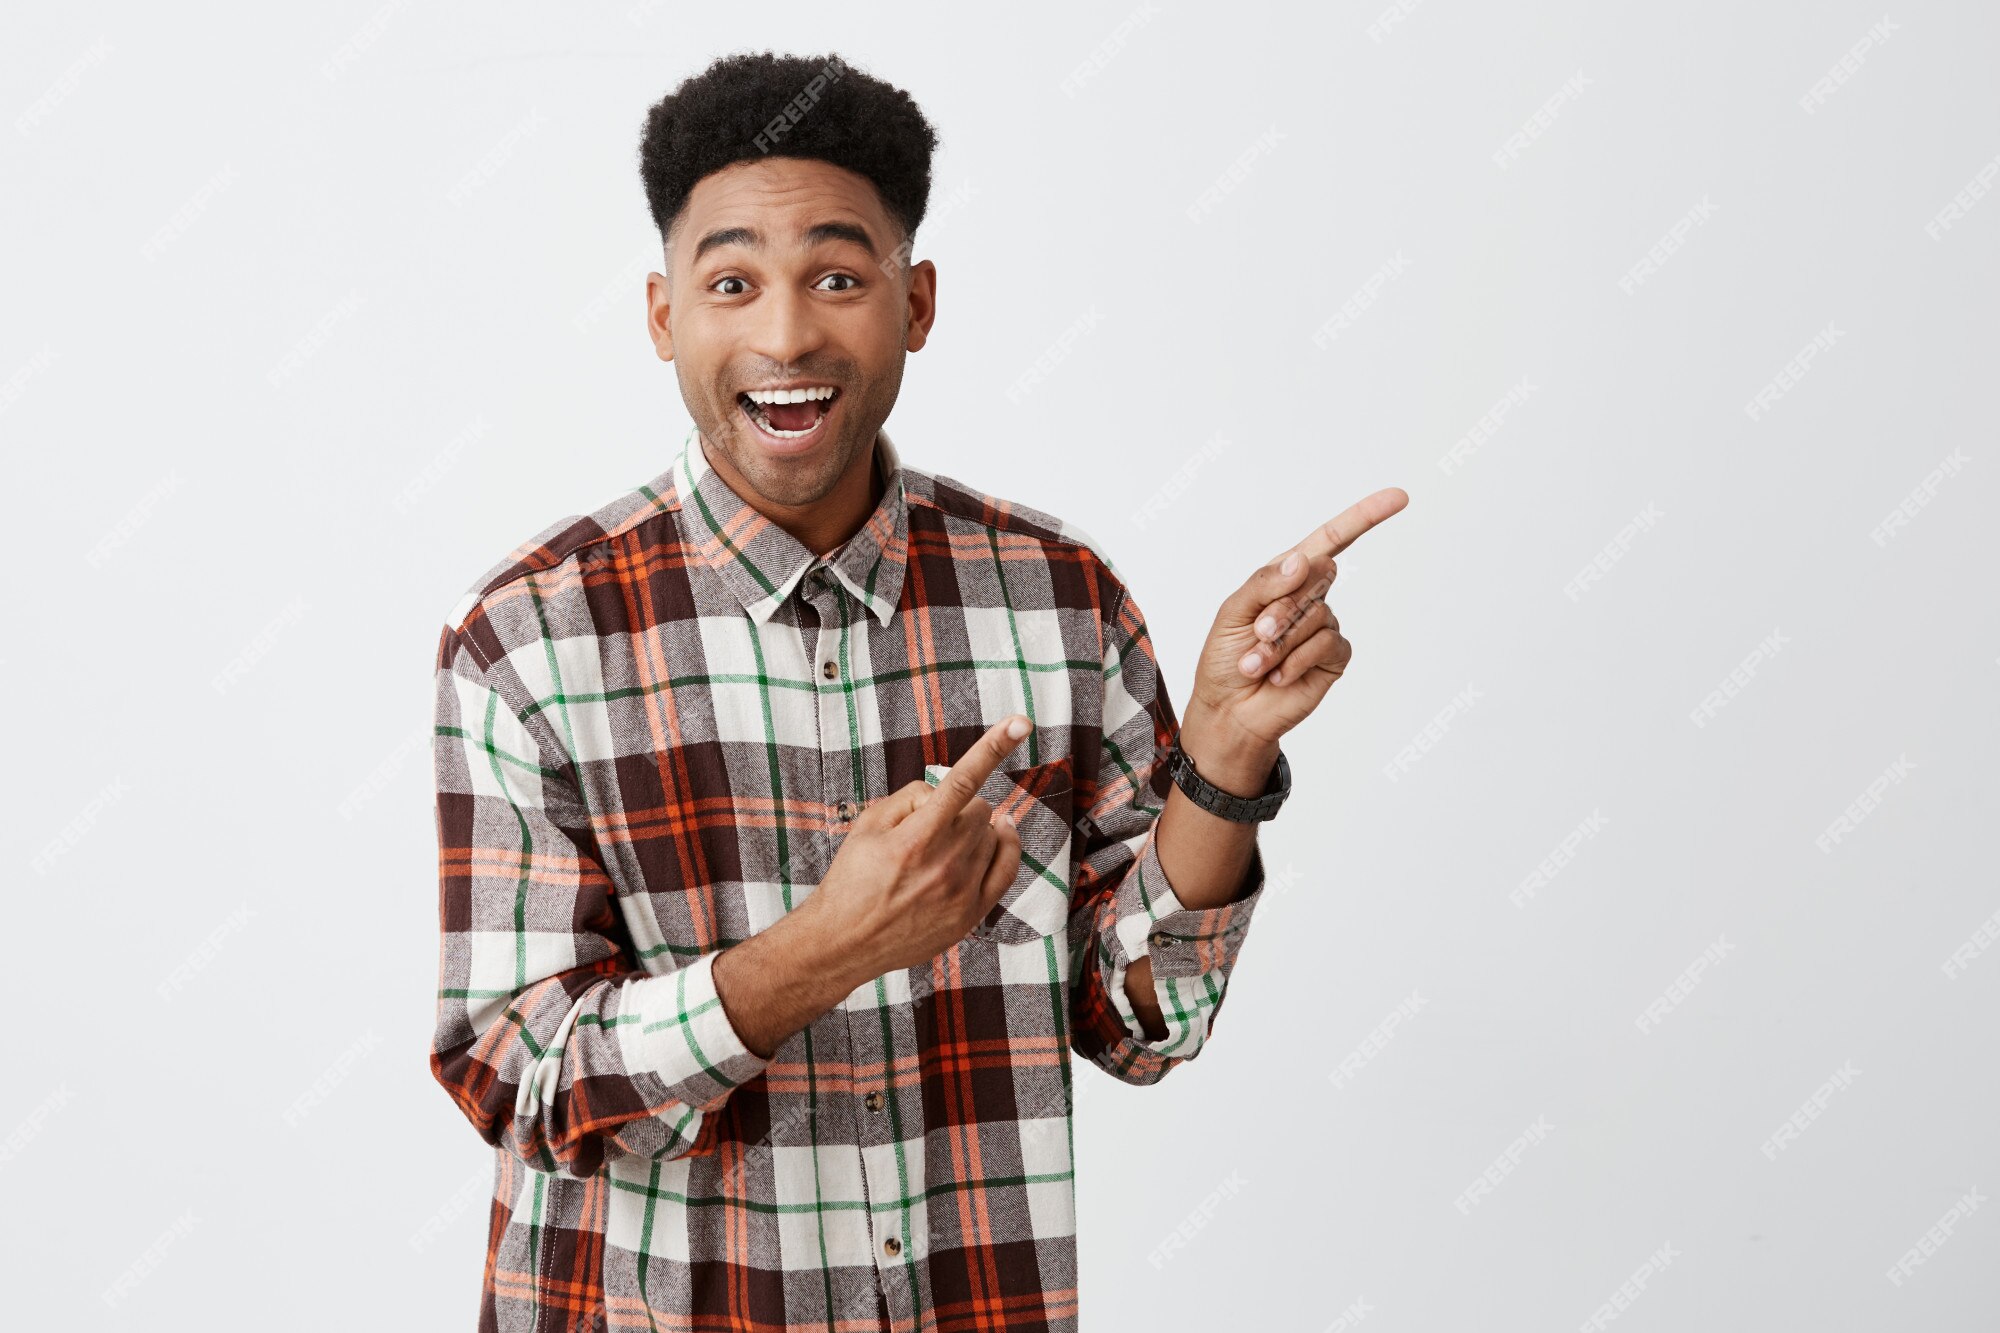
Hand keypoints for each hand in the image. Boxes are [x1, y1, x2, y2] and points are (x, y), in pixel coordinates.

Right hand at [812, 714, 1030, 976]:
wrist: (845, 942)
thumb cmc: (852, 879)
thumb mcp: (867, 824)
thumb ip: (910, 797)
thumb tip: (945, 793)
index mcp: (916, 838)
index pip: (963, 781)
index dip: (993, 747)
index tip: (1020, 722)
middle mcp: (945, 864)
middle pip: (980, 809)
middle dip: (959, 807)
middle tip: (928, 825)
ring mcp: (963, 892)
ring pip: (992, 834)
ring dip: (974, 830)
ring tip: (941, 847)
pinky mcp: (972, 914)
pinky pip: (1007, 865)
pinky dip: (1005, 845)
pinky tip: (997, 834)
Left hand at [1187, 487, 1408, 749]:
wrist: (1229, 711)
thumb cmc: (1225, 660)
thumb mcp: (1232, 613)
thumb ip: (1264, 584)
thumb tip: (1305, 560)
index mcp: (1285, 578)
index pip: (1330, 541)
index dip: (1364, 517)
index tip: (1399, 497)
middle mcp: (1310, 598)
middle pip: (1317, 577)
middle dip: (1280, 607)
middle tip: (1257, 633)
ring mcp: (1325, 627)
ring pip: (1317, 615)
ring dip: (1280, 642)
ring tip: (1257, 664)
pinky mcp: (1334, 657)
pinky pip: (1326, 645)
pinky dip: (1297, 660)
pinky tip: (1280, 676)